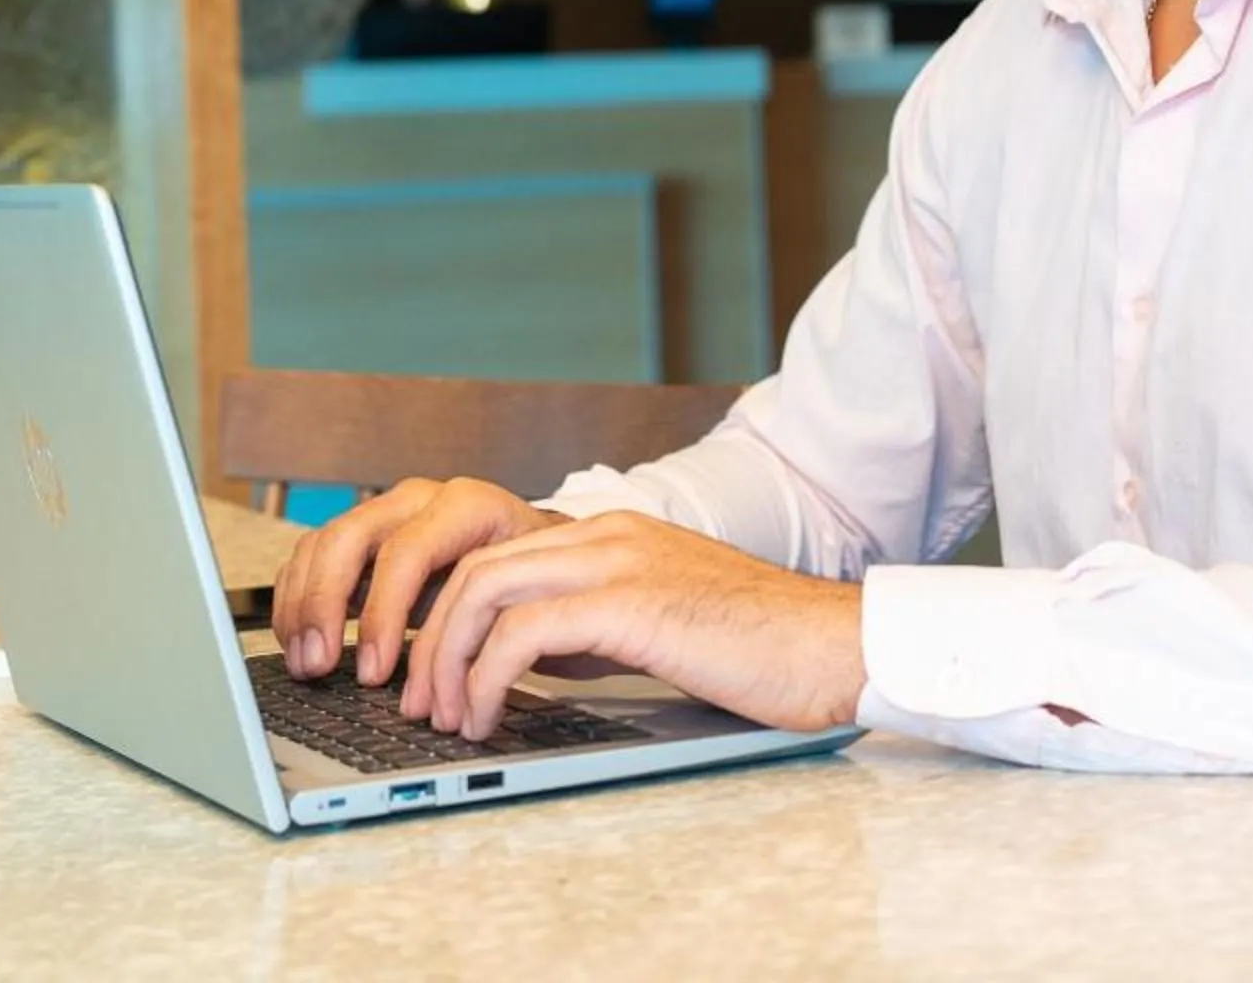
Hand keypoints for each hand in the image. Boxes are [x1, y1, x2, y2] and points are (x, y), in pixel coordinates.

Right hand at [269, 477, 567, 685]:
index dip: (382, 615)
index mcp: (468, 506)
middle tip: (320, 666)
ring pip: (322, 544)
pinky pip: (311, 557)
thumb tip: (450, 683)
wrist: (534, 548)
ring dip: (302, 607)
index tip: (373, 673)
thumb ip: (485, 621)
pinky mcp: (362, 535)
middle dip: (324, 606)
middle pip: (350, 538)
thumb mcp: (523, 591)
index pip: (407, 553)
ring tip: (306, 665)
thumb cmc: (531, 576)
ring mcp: (386, 513)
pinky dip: (297, 600)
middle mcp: (421, 500)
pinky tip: (299, 643)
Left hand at [404, 511, 864, 738]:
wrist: (831, 645)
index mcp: (615, 534)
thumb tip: (529, 663)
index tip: (434, 676)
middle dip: (429, 639)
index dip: (448, 617)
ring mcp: (620, 563)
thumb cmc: (761, 648)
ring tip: (446, 717)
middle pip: (474, 569)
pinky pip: (522, 633)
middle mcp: (609, 534)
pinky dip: (486, 679)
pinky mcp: (631, 604)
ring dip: (446, 660)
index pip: (498, 555)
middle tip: (420, 703)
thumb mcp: (661, 621)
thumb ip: (598, 624)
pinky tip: (489, 716)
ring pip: (483, 592)